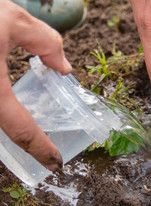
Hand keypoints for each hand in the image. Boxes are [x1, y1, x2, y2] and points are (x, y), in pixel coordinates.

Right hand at [0, 0, 71, 170]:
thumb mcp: (10, 19)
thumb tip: (64, 67)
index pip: (20, 130)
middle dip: (23, 144)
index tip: (55, 162)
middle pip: (0, 132)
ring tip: (28, 132)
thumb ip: (45, 42)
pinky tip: (6, 105)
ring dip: (8, 128)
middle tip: (43, 149)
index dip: (40, 149)